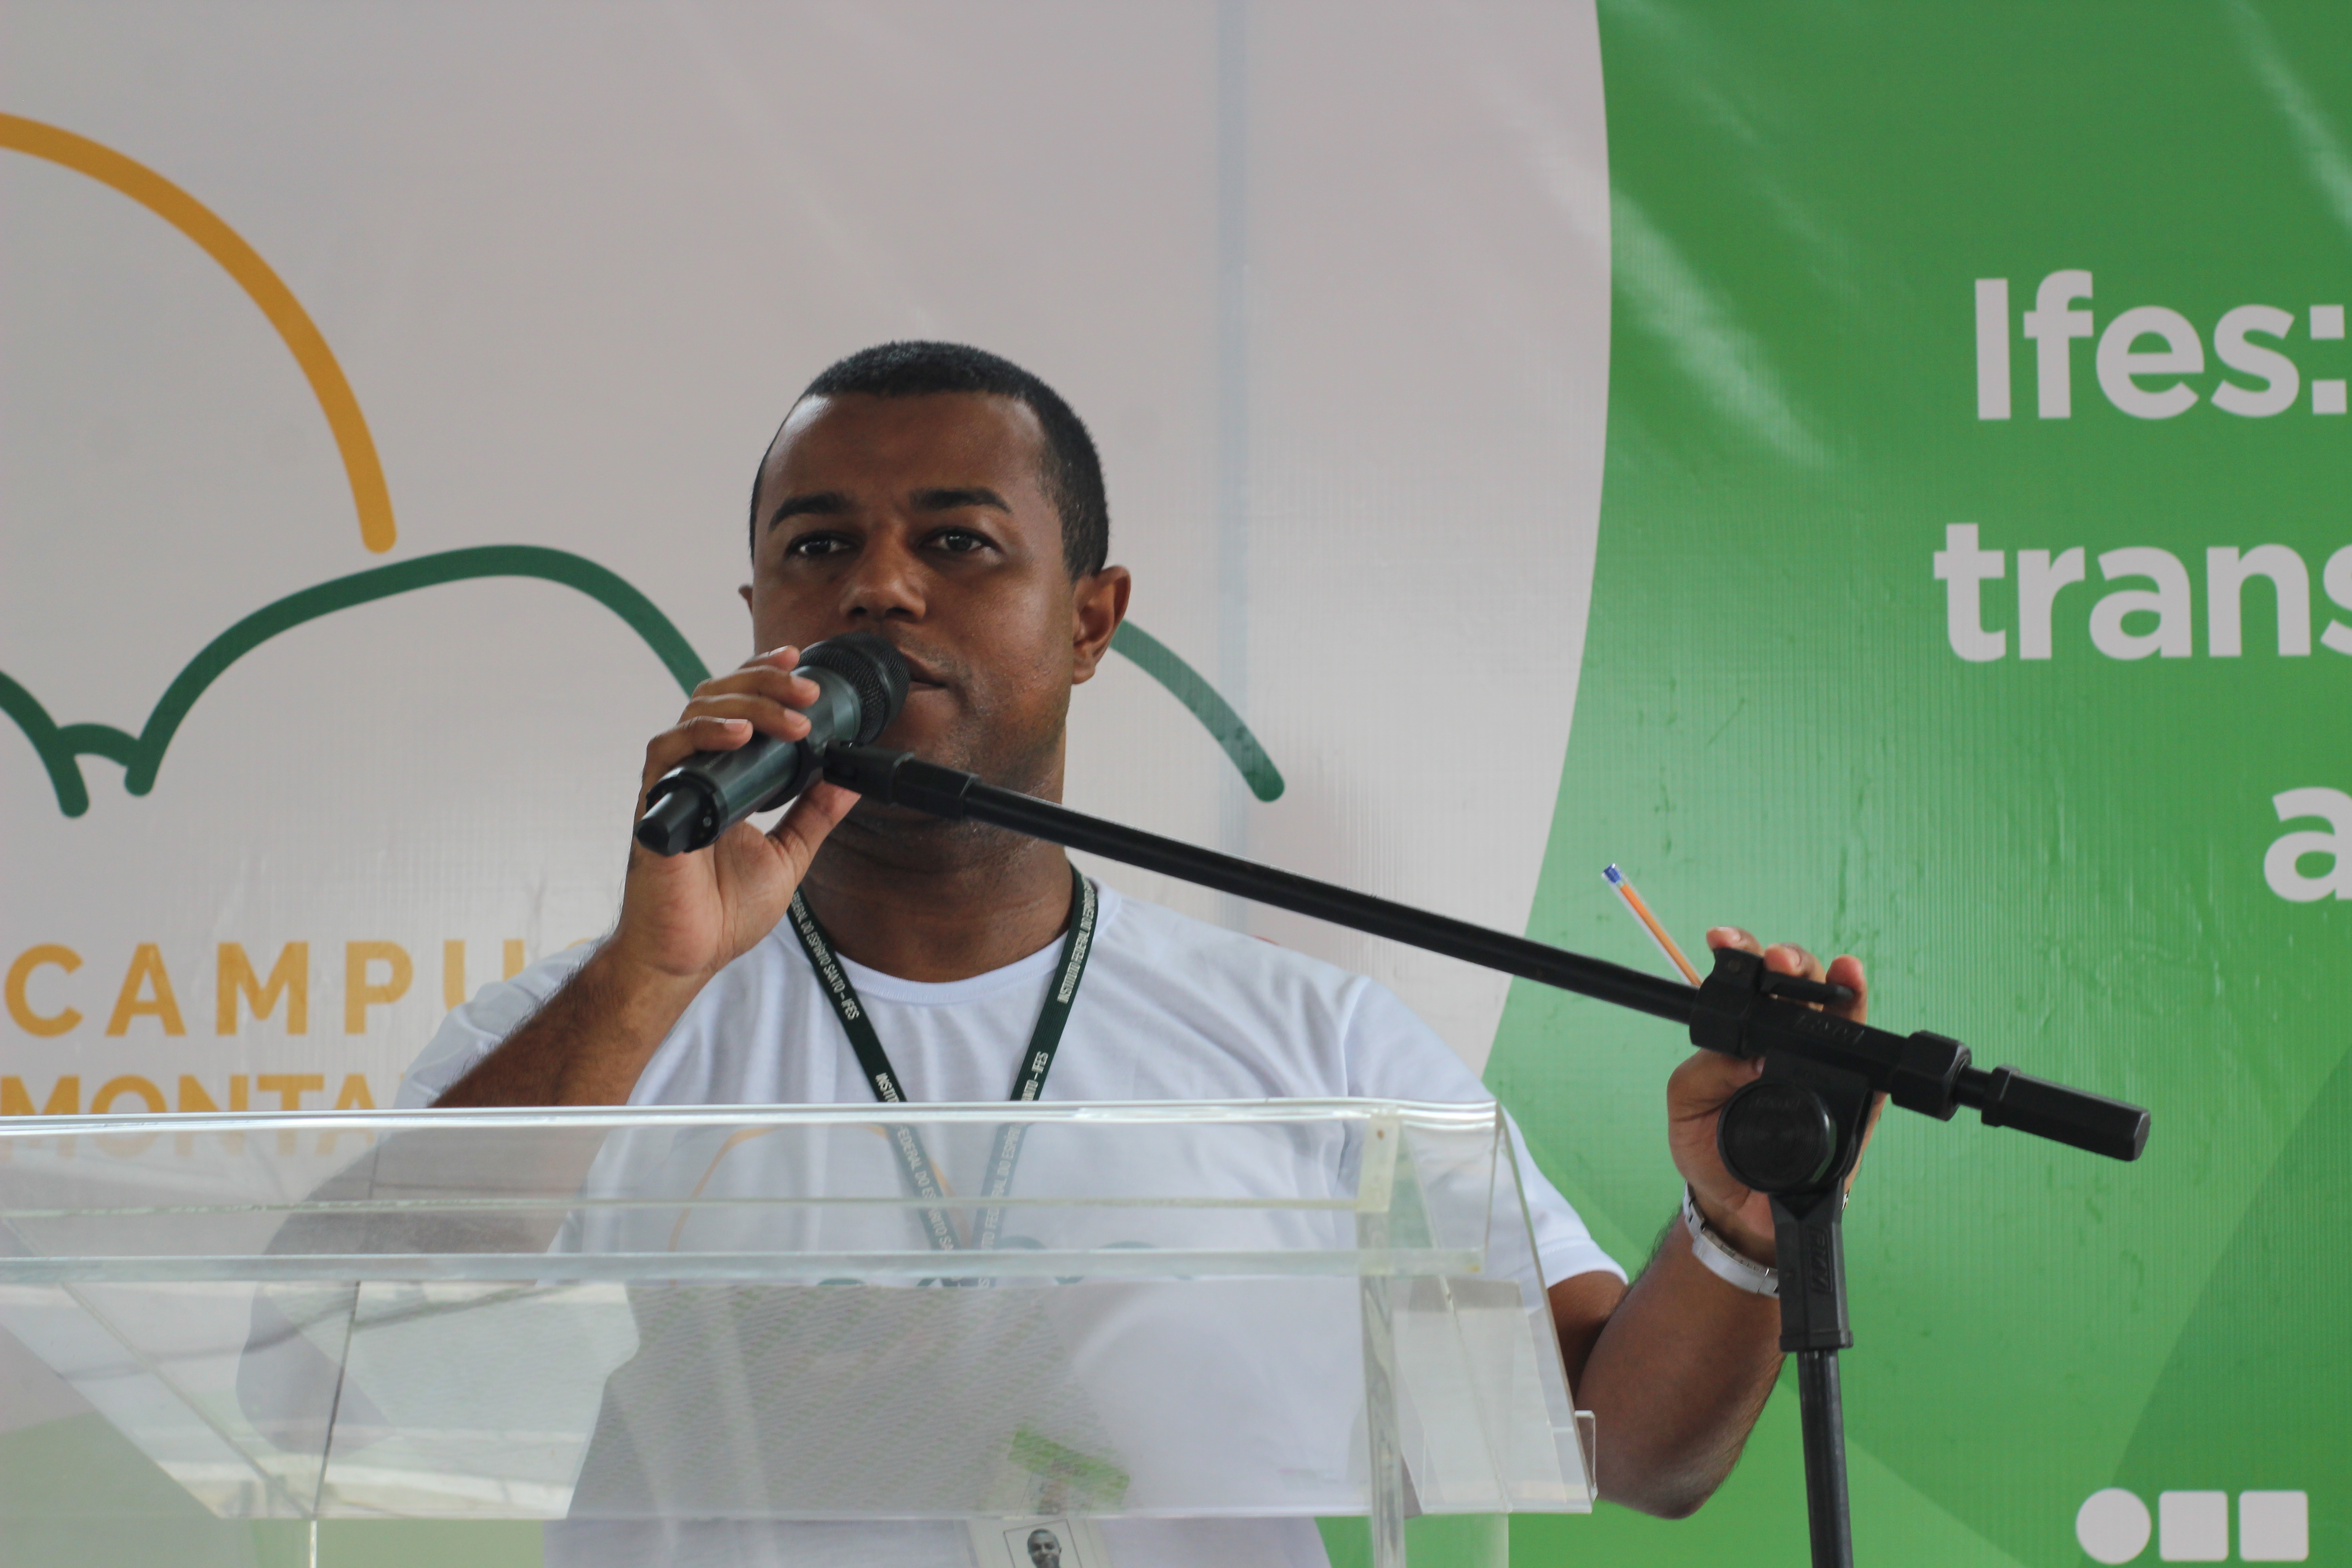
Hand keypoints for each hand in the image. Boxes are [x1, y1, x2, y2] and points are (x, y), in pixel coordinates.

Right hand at [607, 647, 859, 988]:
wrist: (688, 955)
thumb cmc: (722, 911)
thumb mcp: (787, 854)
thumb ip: (815, 815)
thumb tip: (850, 778)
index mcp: (723, 776)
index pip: (738, 705)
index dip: (763, 675)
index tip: (799, 660)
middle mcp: (695, 771)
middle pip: (719, 696)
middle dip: (765, 682)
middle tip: (808, 690)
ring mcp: (673, 784)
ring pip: (696, 711)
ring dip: (748, 705)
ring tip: (791, 717)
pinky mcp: (656, 805)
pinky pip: (669, 751)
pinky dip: (705, 735)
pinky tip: (739, 734)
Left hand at [1665, 929, 1877, 1265]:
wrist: (1737, 1206)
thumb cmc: (1709, 1148)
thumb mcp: (1686, 1106)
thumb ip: (1705, 1073)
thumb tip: (1748, 1056)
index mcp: (1745, 1035)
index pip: (1748, 985)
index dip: (1740, 954)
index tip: (1723, 941)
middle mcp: (1788, 1043)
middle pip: (1799, 986)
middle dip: (1791, 963)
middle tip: (1778, 962)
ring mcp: (1825, 1069)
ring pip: (1840, 1013)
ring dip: (1838, 985)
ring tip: (1835, 971)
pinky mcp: (1855, 1103)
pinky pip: (1871, 1068)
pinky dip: (1870, 1041)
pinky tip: (1861, 1014)